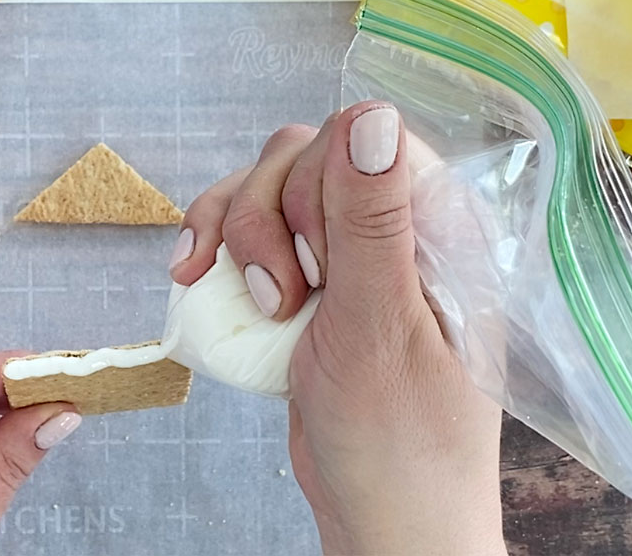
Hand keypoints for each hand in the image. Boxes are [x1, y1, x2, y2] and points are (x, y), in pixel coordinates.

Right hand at [171, 102, 504, 555]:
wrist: (379, 518)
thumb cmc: (401, 441)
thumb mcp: (380, 328)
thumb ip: (372, 222)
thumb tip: (368, 115)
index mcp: (439, 226)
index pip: (365, 139)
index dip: (318, 184)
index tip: (311, 261)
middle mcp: (395, 228)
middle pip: (303, 157)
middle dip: (266, 219)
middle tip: (277, 300)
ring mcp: (346, 256)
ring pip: (268, 190)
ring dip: (233, 233)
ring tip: (241, 301)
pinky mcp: (309, 285)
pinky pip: (250, 235)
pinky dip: (216, 251)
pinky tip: (192, 279)